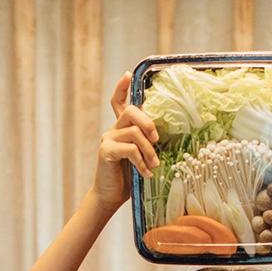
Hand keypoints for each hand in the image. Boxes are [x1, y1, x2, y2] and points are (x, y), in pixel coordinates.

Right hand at [94, 72, 157, 209]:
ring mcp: (108, 139)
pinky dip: (141, 162)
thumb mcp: (142, 156)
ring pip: (134, 132)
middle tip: (157, 139)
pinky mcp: (106, 152)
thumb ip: (148, 143)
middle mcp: (113, 130)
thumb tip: (165, 136)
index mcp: (121, 128)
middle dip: (148, 122)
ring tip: (154, 165)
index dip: (122, 87)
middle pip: (131, 111)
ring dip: (149, 150)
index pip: (118, 101)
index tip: (127, 74)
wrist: (110, 196)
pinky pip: (129, 149)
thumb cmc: (128, 176)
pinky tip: (145, 173)